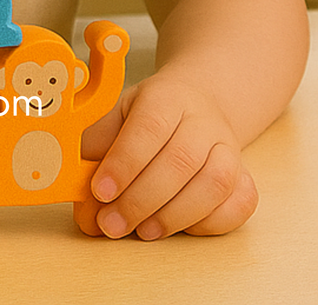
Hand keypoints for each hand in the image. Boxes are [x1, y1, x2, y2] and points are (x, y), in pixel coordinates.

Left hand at [83, 70, 257, 237]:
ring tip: (142, 232)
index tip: (100, 191)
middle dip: (141, 200)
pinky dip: (210, 223)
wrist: (196, 103)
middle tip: (112, 224)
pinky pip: (240, 204)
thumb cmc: (147, 116)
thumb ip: (96, 152)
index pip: (148, 128)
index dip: (124, 163)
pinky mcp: (246, 177)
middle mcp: (203, 121)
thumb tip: (84, 206)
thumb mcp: (115, 116)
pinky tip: (179, 228)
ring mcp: (230, 149)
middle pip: (179, 161)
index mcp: (165, 97)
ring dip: (174, 215)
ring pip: (214, 184)